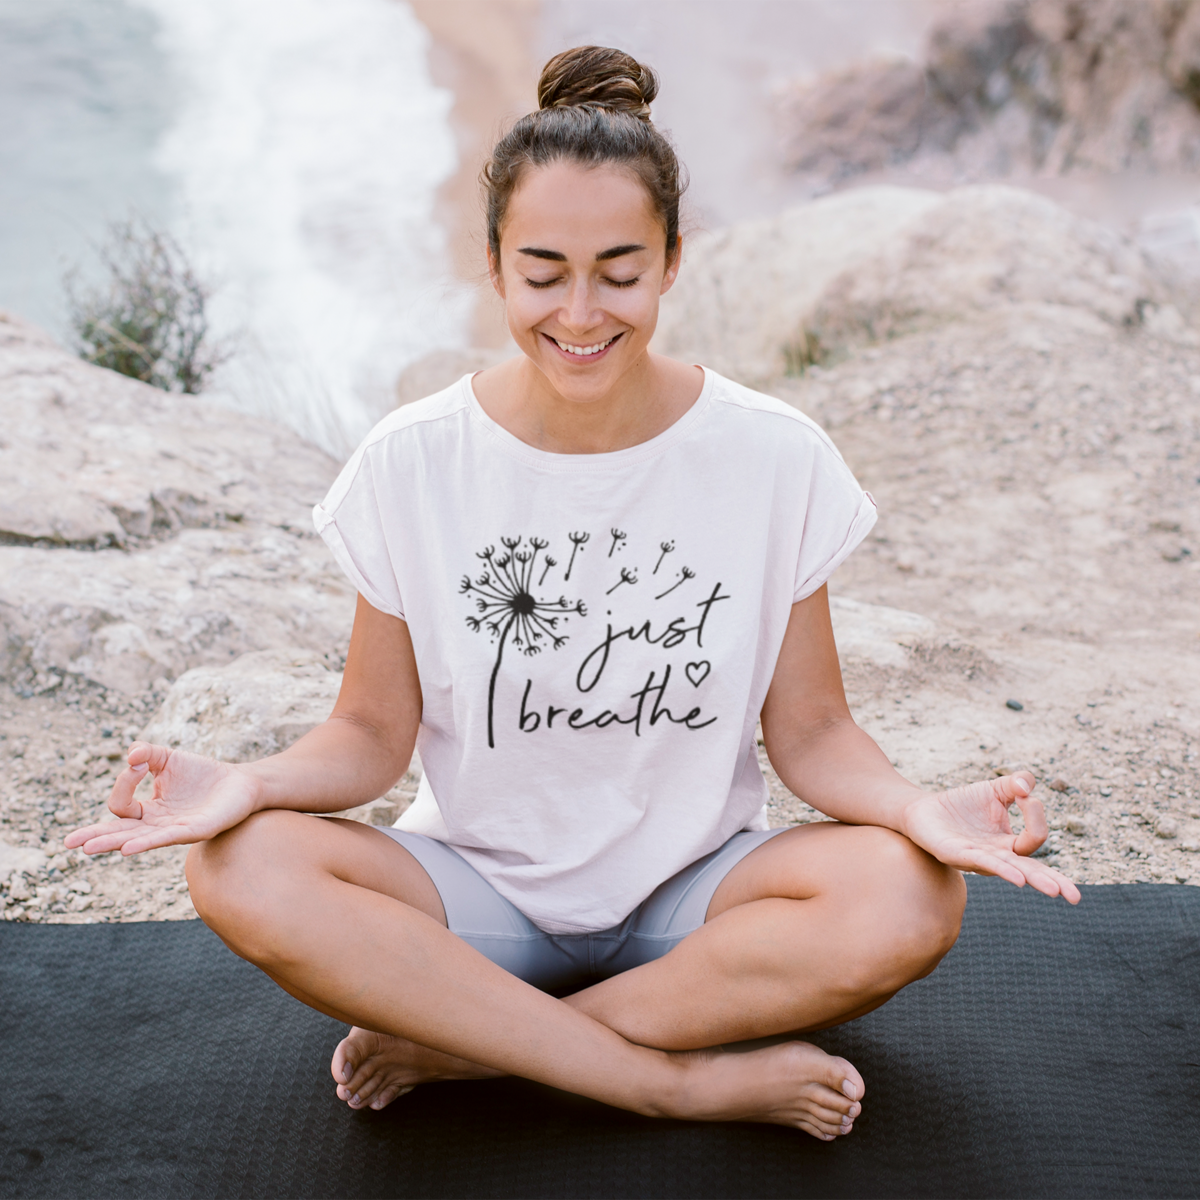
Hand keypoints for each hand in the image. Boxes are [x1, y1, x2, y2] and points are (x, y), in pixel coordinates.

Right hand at [64, 742, 261, 856]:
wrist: (241, 782)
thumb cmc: (203, 774)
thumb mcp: (167, 758)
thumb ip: (145, 752)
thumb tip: (130, 757)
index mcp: (148, 811)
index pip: (121, 806)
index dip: (124, 782)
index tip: (139, 763)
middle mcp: (157, 825)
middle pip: (120, 833)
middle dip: (95, 836)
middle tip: (70, 843)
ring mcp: (175, 830)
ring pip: (138, 839)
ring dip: (113, 842)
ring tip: (88, 848)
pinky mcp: (196, 830)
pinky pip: (167, 837)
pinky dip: (146, 841)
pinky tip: (127, 849)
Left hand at [901, 772, 1080, 903]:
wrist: (922, 810)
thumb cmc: (961, 805)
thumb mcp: (994, 789)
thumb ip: (1017, 783)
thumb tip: (1028, 786)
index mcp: (1008, 845)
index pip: (1034, 838)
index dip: (1035, 814)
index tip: (1024, 794)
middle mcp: (996, 857)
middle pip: (1031, 871)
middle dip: (1054, 882)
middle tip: (1075, 896)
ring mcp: (976, 858)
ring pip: (1009, 870)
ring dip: (1032, 879)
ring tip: (1054, 890)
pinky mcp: (954, 853)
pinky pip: (980, 862)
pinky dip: (1000, 869)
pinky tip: (1017, 877)